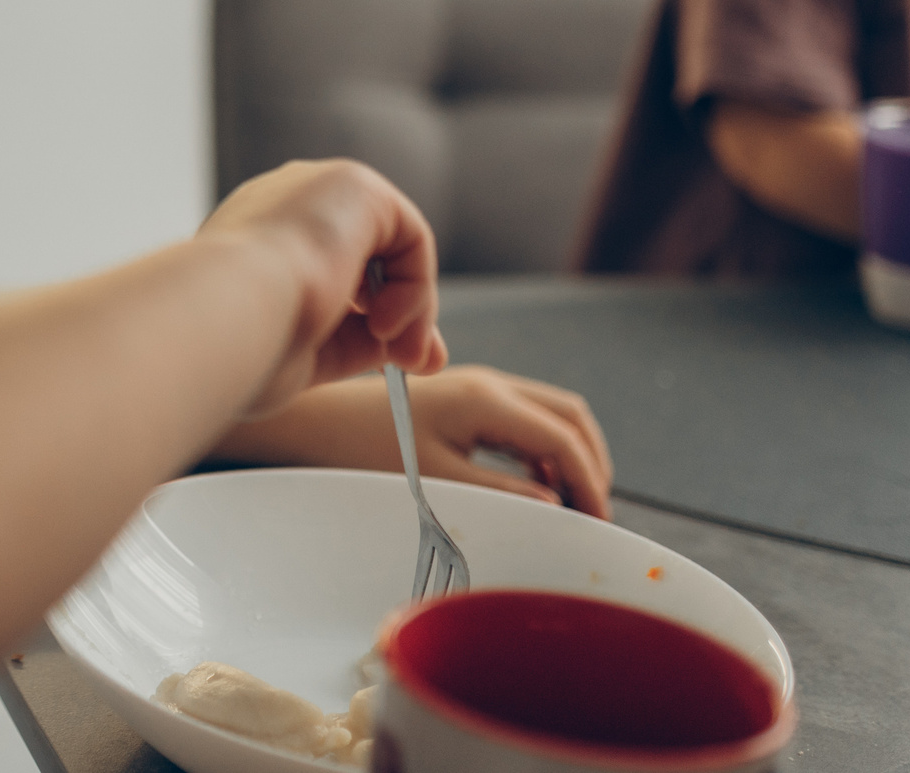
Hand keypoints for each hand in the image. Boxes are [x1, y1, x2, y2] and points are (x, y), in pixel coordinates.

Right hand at [197, 159, 445, 414]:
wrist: (225, 316)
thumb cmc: (246, 346)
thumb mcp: (307, 353)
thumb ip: (356, 342)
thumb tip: (412, 350)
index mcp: (250, 241)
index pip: (327, 270)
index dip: (366, 319)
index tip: (392, 367)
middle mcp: (281, 206)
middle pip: (365, 256)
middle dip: (401, 313)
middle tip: (414, 364)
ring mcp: (314, 188)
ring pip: (391, 249)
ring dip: (410, 308)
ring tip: (398, 353)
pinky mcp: (354, 184)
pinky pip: (410, 238)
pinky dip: (414, 288)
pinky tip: (387, 322)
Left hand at [221, 367, 614, 517]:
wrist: (313, 423)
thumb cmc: (364, 449)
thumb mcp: (436, 480)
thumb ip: (502, 493)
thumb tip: (556, 506)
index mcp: (486, 399)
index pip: (564, 437)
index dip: (590, 483)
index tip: (596, 524)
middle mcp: (488, 384)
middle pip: (569, 415)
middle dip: (591, 462)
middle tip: (592, 513)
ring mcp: (475, 388)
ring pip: (548, 413)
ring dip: (568, 455)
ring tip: (567, 505)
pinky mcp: (461, 399)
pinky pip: (522, 418)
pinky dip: (541, 450)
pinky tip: (532, 486)